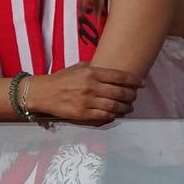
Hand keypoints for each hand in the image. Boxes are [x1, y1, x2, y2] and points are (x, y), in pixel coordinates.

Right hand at [27, 63, 141, 125]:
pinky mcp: (82, 114)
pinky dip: (113, 115)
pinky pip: (104, 116)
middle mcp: (91, 87)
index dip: (134, 81)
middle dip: (131, 96)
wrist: (43, 93)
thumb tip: (111, 70)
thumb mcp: (79, 67)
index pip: (119, 77)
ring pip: (114, 106)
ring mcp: (87, 101)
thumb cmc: (61, 78)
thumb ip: (95, 68)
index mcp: (92, 73)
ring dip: (125, 108)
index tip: (141, 84)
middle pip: (120, 92)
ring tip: (129, 107)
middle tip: (134, 97)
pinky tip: (116, 114)